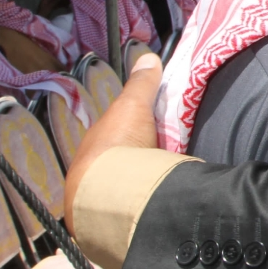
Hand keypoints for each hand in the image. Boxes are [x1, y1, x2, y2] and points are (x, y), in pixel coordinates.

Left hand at [63, 52, 163, 230]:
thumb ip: (142, 84)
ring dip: (147, 175)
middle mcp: (99, 169)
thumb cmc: (118, 144)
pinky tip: (166, 191)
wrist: (112, 190)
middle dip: (142, 154)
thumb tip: (148, 57)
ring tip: (170, 171)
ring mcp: (109, 193)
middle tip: (168, 150)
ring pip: (131, 179)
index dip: (135, 127)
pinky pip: (140, 198)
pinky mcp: (122, 212)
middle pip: (126, 157)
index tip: (156, 127)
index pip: (118, 133)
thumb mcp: (133, 105)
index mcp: (97, 144)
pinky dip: (152, 193)